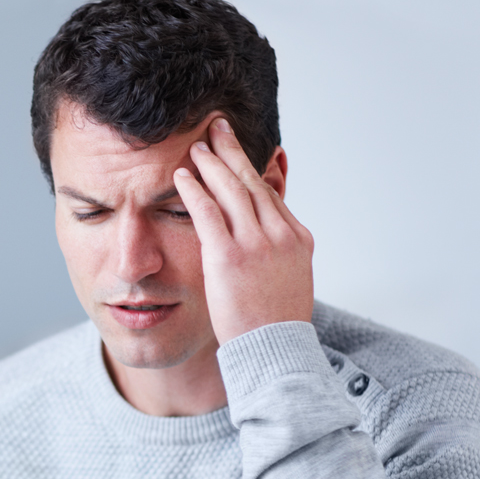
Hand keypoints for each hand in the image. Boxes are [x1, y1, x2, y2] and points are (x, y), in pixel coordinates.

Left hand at [173, 118, 313, 343]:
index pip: (270, 195)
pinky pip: (208, 212)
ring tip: (196, 144)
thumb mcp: (288, 281)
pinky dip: (195, 190)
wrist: (275, 351)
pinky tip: (183, 175)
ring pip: (231, 190)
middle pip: (252, 182)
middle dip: (232, 152)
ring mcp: (257, 244)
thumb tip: (268, 244)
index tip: (237, 152)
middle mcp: (280, 234)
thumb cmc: (275, 324)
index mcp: (296, 239)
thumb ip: (278, 254)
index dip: (250, 170)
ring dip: (212, 163)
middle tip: (217, 127)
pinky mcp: (230, 256)